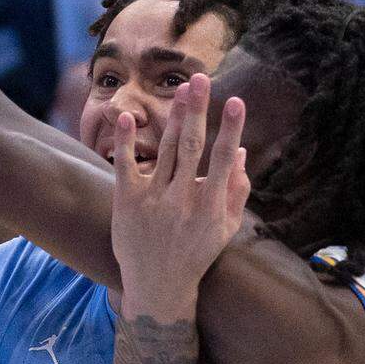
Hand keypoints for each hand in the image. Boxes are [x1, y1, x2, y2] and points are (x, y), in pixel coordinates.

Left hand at [111, 75, 249, 309]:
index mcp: (209, 207)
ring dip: (173, 117)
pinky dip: (125, 142)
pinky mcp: (126, 202)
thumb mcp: (224, 228)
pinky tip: (126, 117)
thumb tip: (239, 150)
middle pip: (191, 146)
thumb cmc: (195, 254)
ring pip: (165, 150)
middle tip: (201, 78)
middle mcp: (181, 201)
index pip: (220, 160)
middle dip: (197, 110)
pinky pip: (125, 166)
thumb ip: (236, 190)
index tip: (236, 100)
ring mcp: (152, 200)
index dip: (230, 128)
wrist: (157, 285)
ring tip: (181, 89)